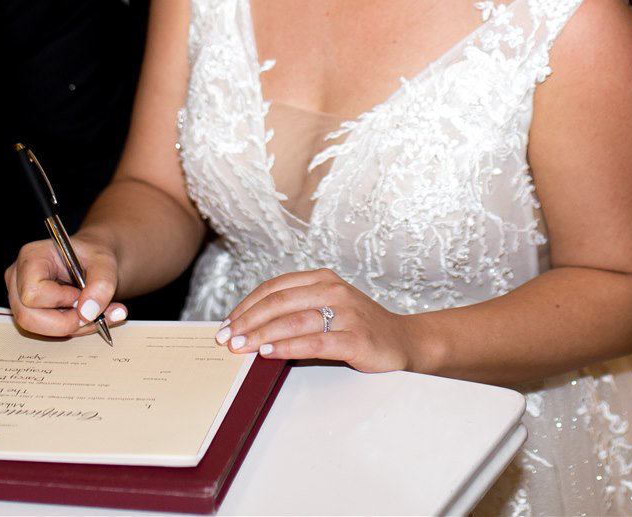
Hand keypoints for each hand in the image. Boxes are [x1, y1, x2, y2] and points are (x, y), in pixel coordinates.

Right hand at [4, 236, 127, 337]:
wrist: (93, 260)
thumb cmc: (93, 255)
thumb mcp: (105, 262)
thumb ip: (102, 284)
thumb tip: (88, 312)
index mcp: (31, 257)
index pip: (33, 293)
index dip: (60, 300)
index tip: (81, 295)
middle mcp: (17, 277)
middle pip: (27, 317)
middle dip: (65, 323)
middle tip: (92, 313)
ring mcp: (19, 297)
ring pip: (36, 328)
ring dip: (71, 328)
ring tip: (96, 315)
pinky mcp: (28, 311)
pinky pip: (44, 330)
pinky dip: (70, 328)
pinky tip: (87, 316)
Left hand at [217, 269, 416, 372]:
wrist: (404, 342)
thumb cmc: (359, 328)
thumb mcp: (327, 311)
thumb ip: (296, 313)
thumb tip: (249, 330)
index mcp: (323, 279)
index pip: (275, 287)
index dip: (247, 305)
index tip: (226, 323)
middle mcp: (334, 290)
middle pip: (280, 302)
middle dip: (248, 320)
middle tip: (227, 338)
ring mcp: (347, 313)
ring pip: (294, 320)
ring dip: (262, 334)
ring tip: (241, 347)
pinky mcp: (357, 337)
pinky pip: (316, 341)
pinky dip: (289, 346)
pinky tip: (270, 353)